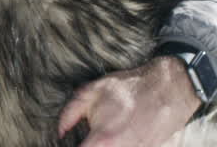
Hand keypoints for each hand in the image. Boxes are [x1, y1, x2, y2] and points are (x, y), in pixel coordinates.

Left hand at [57, 56, 199, 145]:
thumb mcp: (91, 92)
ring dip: (112, 144)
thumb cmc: (130, 89)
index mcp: (103, 141)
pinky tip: (127, 134)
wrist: (170, 88)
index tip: (73, 143)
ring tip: (111, 135)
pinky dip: (128, 143)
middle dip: (94, 145)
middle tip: (92, 137)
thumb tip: (60, 131)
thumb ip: (69, 114)